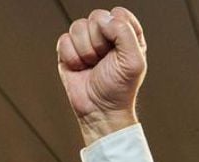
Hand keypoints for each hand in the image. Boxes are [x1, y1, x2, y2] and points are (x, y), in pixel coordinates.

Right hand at [57, 7, 147, 145]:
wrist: (100, 111)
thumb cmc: (119, 89)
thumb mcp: (134, 61)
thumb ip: (125, 32)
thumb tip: (105, 20)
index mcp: (126, 35)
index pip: (118, 14)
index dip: (116, 29)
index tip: (118, 49)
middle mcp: (106, 35)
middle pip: (96, 17)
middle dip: (99, 41)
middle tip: (104, 60)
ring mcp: (86, 42)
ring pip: (78, 26)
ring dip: (85, 51)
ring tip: (92, 65)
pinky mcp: (68, 51)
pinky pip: (64, 40)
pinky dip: (72, 57)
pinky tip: (80, 67)